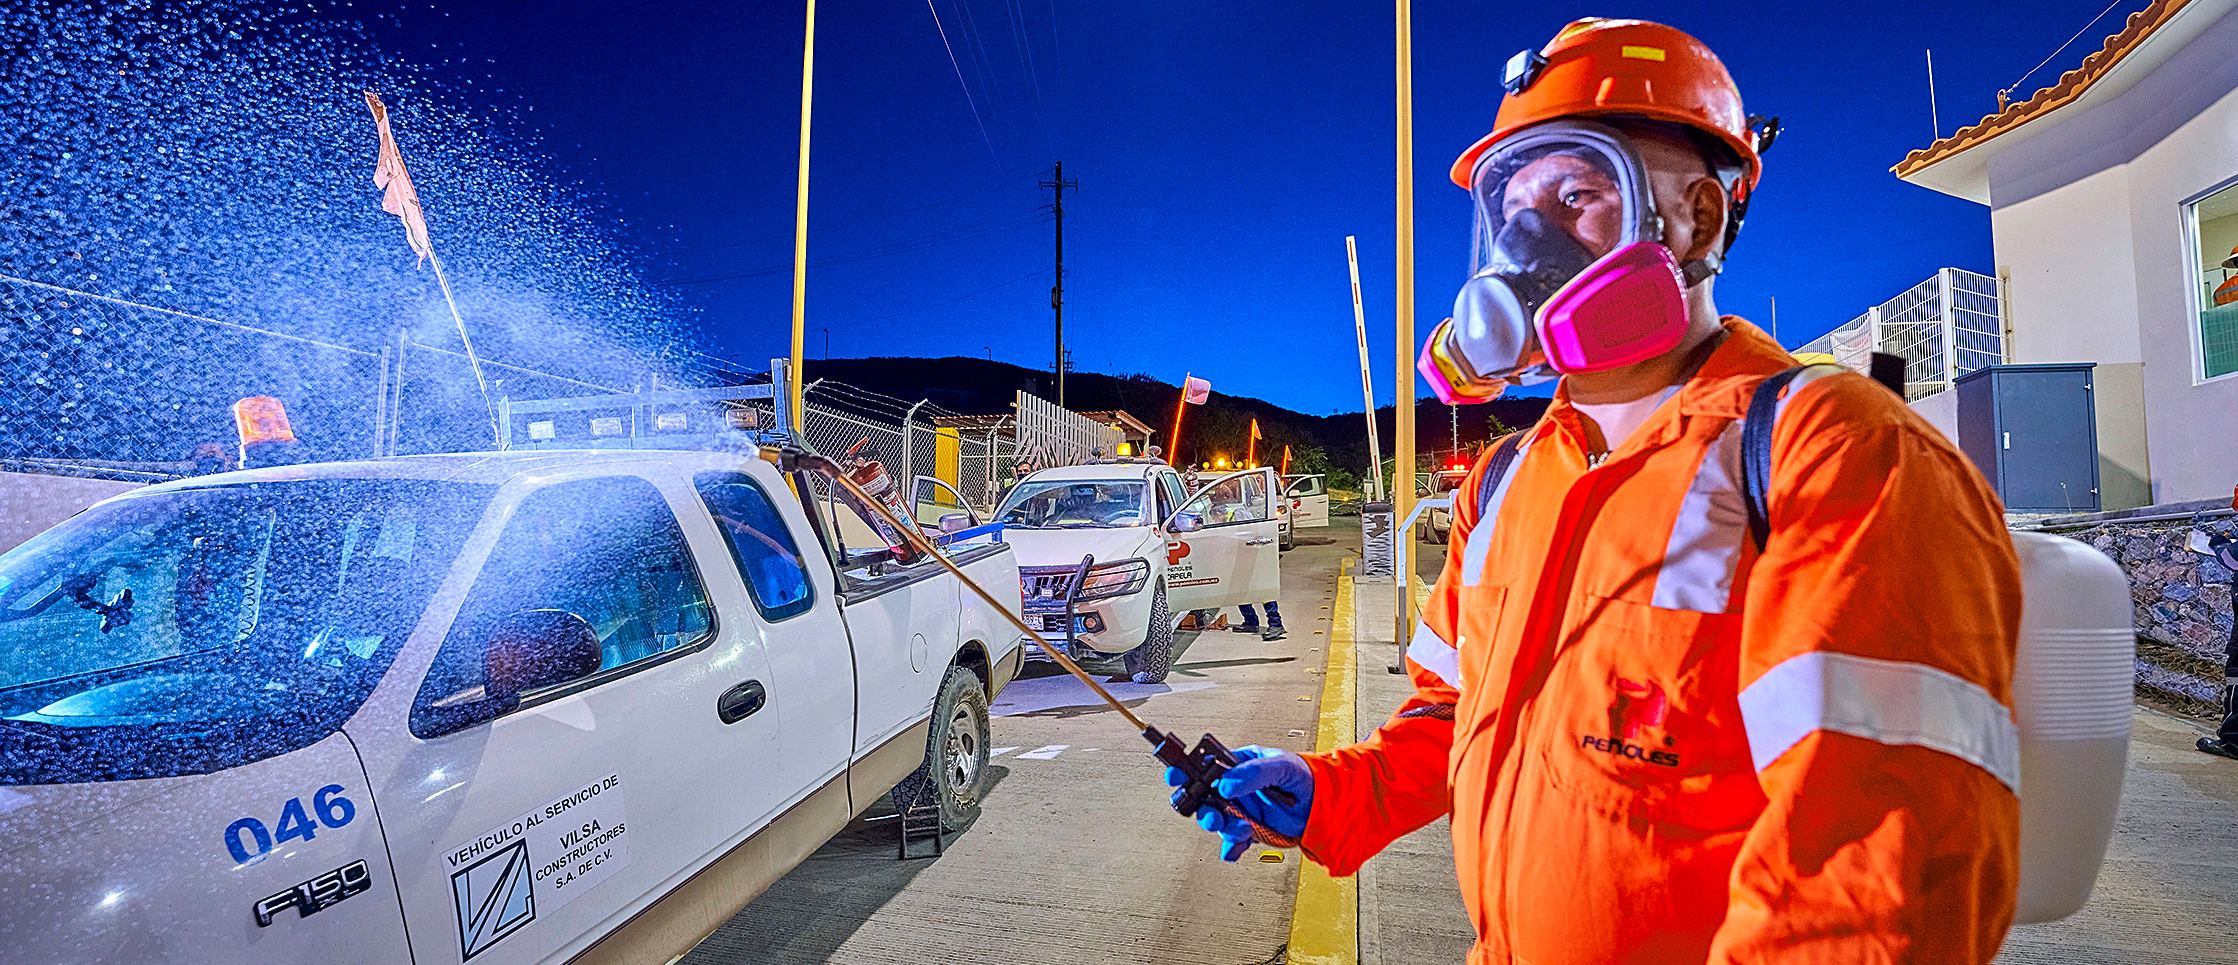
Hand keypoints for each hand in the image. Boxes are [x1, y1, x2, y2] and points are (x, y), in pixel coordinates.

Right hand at [1163, 745, 1314, 861]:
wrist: (1325, 805)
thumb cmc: (1306, 776)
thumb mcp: (1281, 765)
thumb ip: (1254, 772)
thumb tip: (1228, 783)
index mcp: (1238, 765)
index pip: (1204, 766)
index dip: (1186, 770)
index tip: (1176, 775)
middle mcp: (1235, 788)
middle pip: (1204, 798)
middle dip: (1204, 809)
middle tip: (1215, 815)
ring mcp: (1241, 810)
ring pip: (1217, 822)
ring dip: (1223, 828)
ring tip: (1241, 828)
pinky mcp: (1250, 830)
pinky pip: (1232, 842)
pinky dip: (1232, 848)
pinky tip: (1237, 848)